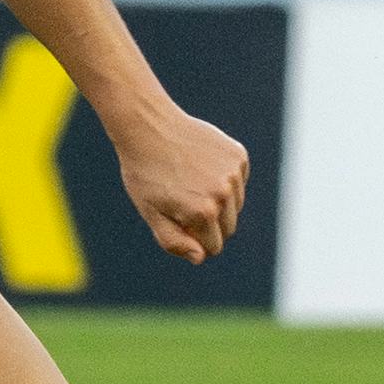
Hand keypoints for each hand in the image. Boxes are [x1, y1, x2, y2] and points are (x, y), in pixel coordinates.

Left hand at [116, 107, 247, 264]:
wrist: (147, 126)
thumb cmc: (144, 173)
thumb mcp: (151, 212)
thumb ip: (174, 241)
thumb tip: (200, 257)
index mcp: (203, 213)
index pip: (213, 247)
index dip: (195, 240)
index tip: (178, 224)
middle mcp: (224, 194)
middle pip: (228, 228)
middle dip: (208, 223)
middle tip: (182, 202)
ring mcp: (233, 173)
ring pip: (236, 205)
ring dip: (218, 201)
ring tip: (190, 182)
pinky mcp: (238, 156)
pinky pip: (238, 181)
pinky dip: (224, 179)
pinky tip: (200, 166)